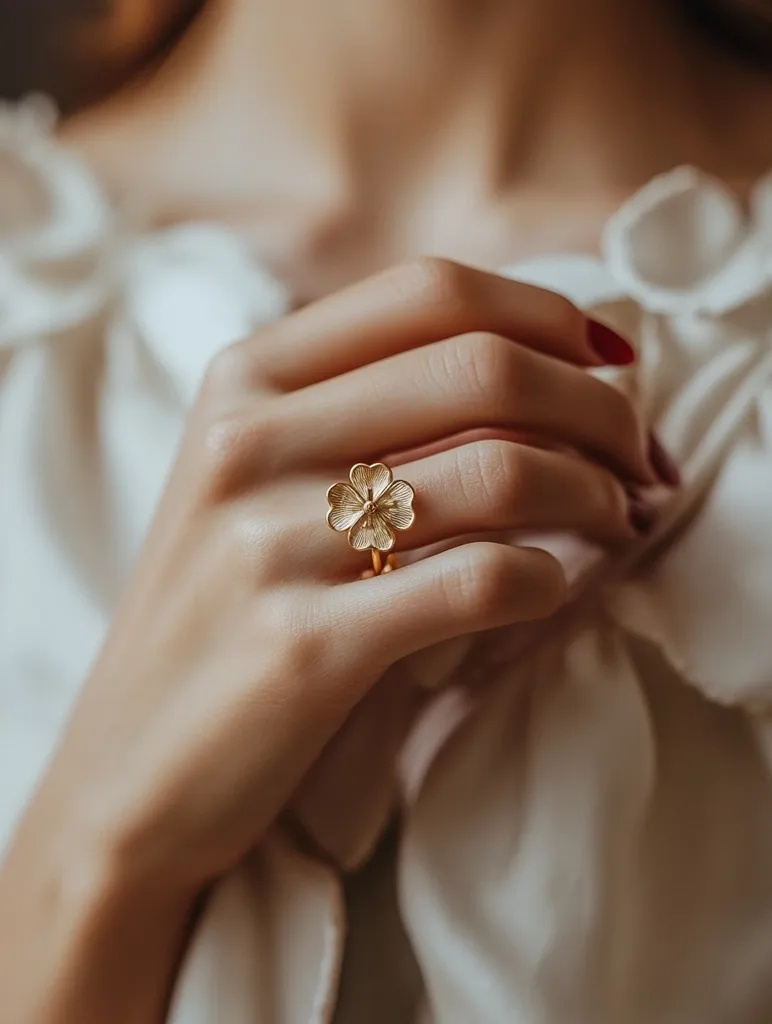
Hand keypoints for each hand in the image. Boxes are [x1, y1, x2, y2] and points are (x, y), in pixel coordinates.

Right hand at [8, 260, 658, 895]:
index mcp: (242, 378)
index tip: (612, 361)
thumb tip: (534, 366)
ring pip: (501, 471)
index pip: (429, 291)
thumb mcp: (249, 477)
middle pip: (484, 368)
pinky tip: (554, 590)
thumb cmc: (215, 612)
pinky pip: (483, 583)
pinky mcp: (305, 647)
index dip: (546, 311)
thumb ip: (356, 405)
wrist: (131, 768)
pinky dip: (551, 582)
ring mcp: (270, 544)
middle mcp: (249, 442)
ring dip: (596, 496)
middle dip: (602, 410)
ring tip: (618, 523)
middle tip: (642, 459)